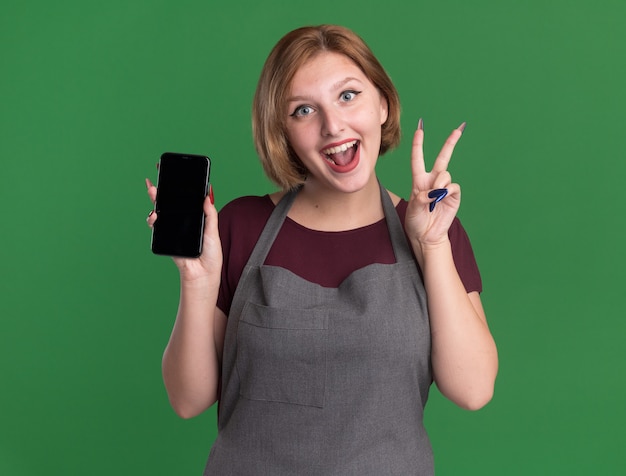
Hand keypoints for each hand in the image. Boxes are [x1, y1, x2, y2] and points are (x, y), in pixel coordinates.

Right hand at [146, 177, 222, 281]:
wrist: (203, 275)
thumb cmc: (211, 256)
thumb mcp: (213, 231)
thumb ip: (210, 214)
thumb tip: (208, 195)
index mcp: (195, 218)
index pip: (186, 200)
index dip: (180, 187)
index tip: (175, 173)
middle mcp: (183, 222)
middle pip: (170, 203)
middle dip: (162, 190)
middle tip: (157, 176)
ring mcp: (173, 230)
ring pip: (161, 212)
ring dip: (155, 201)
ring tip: (153, 191)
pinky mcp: (166, 239)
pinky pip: (157, 227)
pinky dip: (153, 220)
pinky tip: (154, 215)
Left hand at [404, 120, 464, 248]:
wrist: (426, 236)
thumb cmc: (416, 221)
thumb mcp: (412, 209)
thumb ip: (421, 198)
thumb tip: (434, 192)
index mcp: (419, 181)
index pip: (418, 159)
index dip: (418, 144)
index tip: (420, 129)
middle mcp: (433, 181)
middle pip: (442, 158)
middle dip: (450, 143)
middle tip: (458, 129)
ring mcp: (444, 189)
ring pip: (446, 174)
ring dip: (439, 184)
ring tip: (433, 197)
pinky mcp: (454, 197)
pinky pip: (453, 187)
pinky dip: (446, 192)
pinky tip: (440, 199)